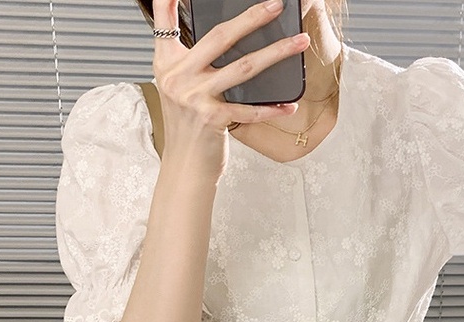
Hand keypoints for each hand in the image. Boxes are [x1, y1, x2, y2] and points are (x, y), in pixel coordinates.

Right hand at [151, 0, 309, 176]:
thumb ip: (192, 60)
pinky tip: (290, 104)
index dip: (171, 0)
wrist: (184, 164)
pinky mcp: (212, 119)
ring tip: (298, 43)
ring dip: (275, 53)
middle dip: (251, 18)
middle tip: (275, 5)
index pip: (165, 20)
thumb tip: (227, 37)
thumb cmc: (187, 126)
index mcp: (168, 63)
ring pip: (243, 68)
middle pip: (220, 37)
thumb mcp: (179, 87)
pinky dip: (272, 108)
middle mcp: (179, 76)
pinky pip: (250, 110)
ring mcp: (195, 97)